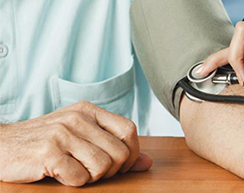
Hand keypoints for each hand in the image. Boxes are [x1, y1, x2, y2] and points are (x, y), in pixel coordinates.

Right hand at [0, 101, 152, 186]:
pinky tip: (60, 174)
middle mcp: (77, 118)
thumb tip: (148, 163)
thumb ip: (114, 147)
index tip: (118, 165)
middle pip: (120, 152)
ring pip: (103, 166)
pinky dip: (74, 183)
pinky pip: (79, 178)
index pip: (129, 130)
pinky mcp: (48, 153)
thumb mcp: (80, 137)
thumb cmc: (44, 143)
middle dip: (111, 171)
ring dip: (92, 178)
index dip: (131, 152)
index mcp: (88, 110)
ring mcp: (62, 134)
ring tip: (75, 171)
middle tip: (92, 172)